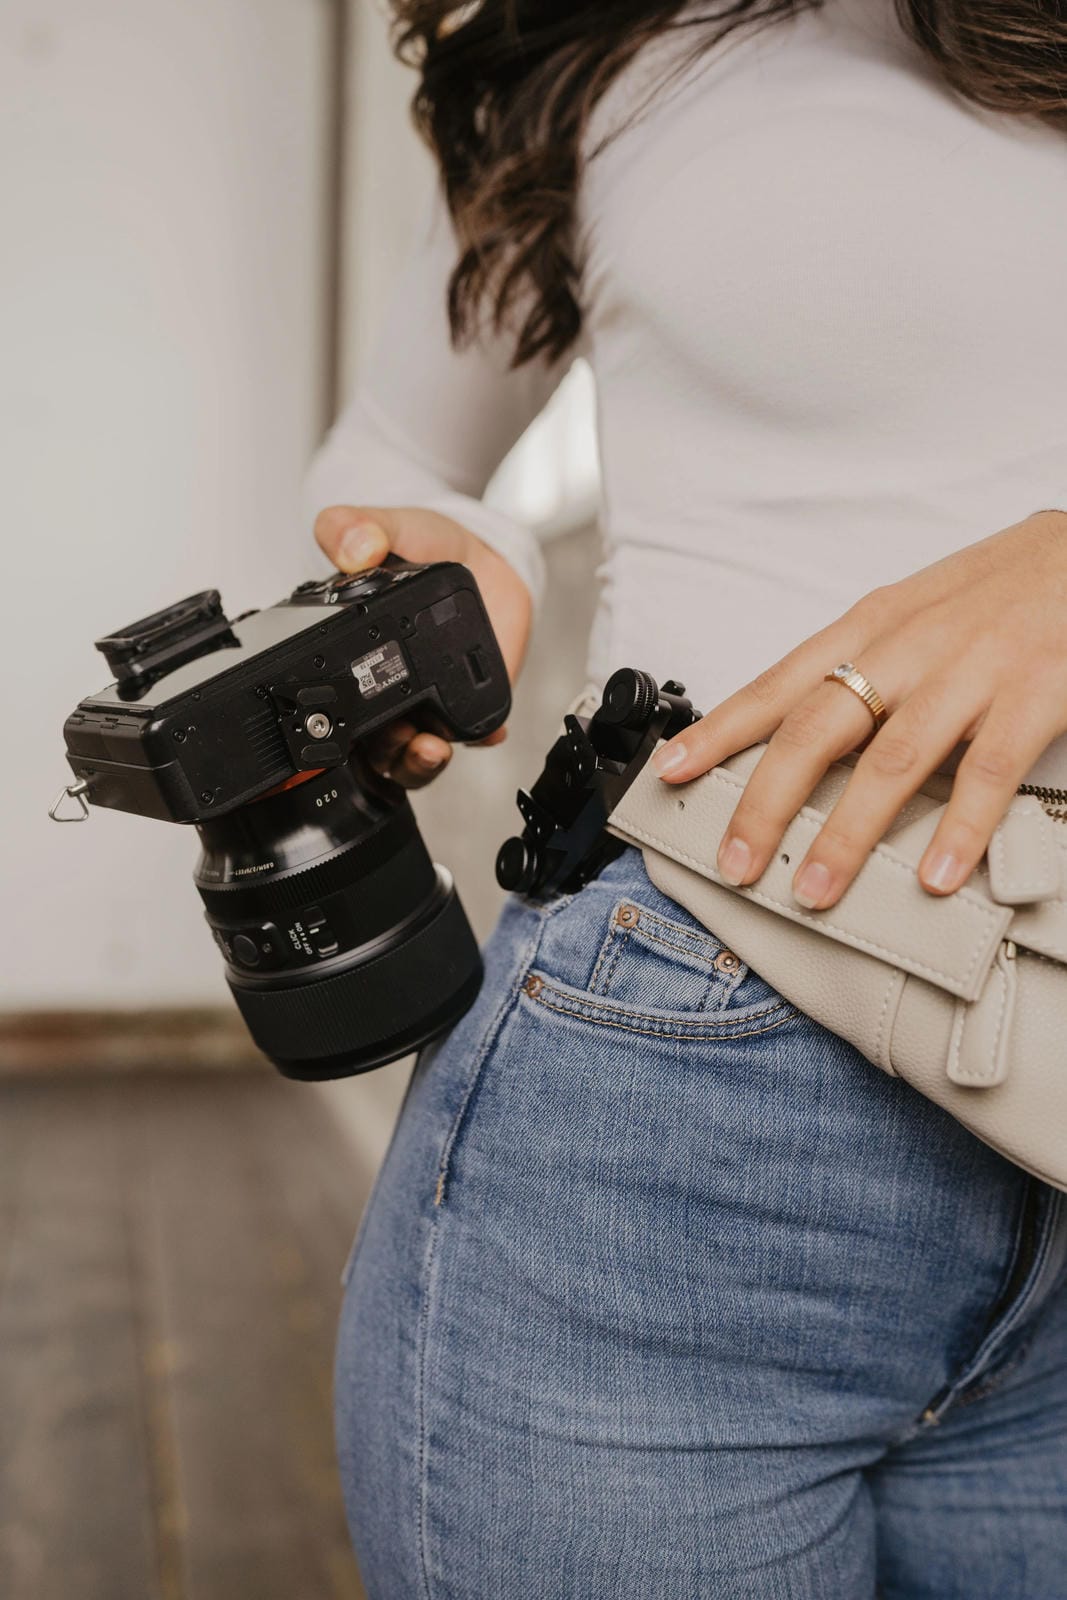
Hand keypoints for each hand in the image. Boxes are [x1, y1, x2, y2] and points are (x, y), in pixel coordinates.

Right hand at [314, 504, 530, 787]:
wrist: (481, 555)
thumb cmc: (424, 549)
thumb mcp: (388, 527)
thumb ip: (359, 528)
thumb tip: (355, 547)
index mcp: (354, 658)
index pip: (333, 708)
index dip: (333, 729)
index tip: (346, 728)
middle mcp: (388, 691)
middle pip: (374, 747)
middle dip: (385, 754)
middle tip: (401, 741)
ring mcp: (430, 702)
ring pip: (416, 756)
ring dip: (421, 761)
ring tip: (432, 748)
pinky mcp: (472, 702)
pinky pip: (474, 734)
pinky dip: (480, 737)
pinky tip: (488, 731)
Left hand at [651, 510, 1066, 907]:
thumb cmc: (996, 589)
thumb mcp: (912, 614)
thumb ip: (858, 668)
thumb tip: (796, 733)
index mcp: (870, 628)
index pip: (777, 685)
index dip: (720, 731)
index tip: (670, 772)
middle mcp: (908, 648)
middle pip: (816, 730)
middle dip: (765, 802)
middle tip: (734, 862)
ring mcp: (971, 672)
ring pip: (892, 759)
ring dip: (846, 832)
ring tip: (813, 889)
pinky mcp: (1034, 693)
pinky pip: (990, 770)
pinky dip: (959, 827)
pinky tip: (933, 875)